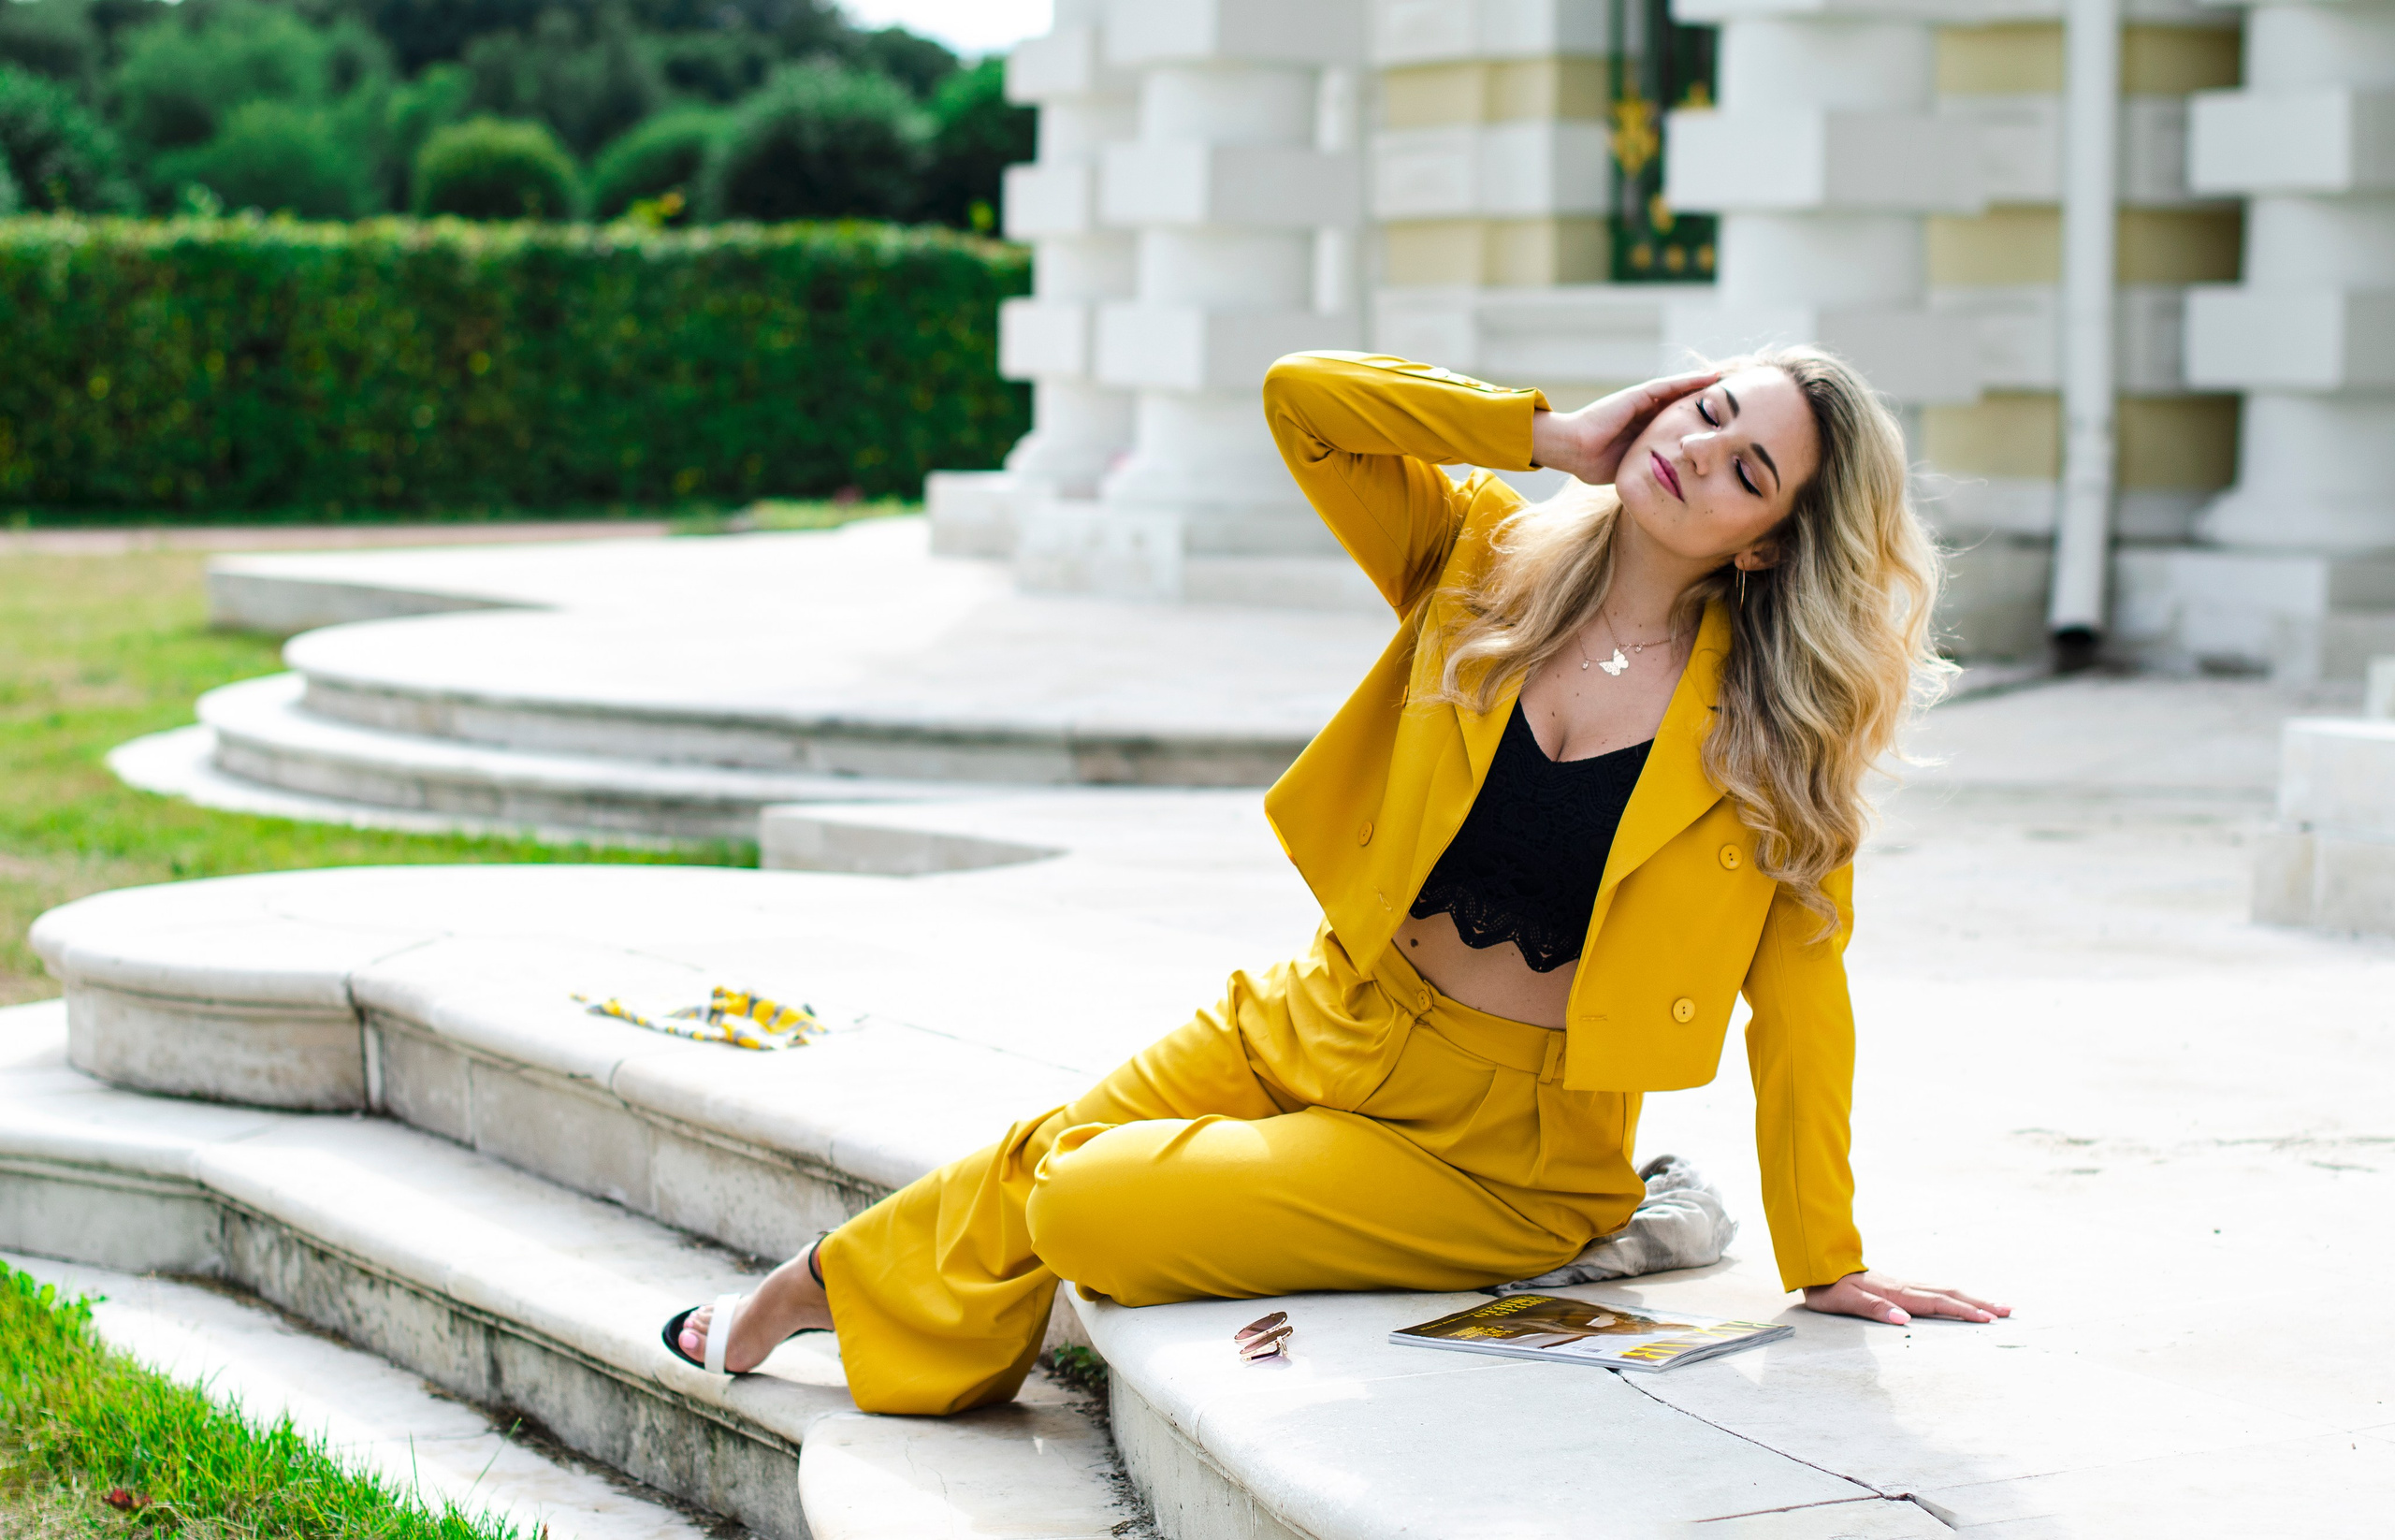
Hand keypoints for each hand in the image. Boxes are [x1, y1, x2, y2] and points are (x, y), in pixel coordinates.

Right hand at [1529, 369, 1719, 486]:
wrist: (1573, 451)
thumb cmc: (1593, 465)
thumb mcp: (1632, 469)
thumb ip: (1650, 470)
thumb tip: (1670, 488)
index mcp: (1646, 434)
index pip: (1680, 426)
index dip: (1701, 426)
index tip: (1724, 429)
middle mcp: (1646, 415)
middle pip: (1684, 407)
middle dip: (1709, 405)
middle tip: (1737, 404)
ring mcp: (1642, 403)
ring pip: (1680, 393)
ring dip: (1705, 388)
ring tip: (1731, 384)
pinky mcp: (1638, 395)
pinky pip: (1670, 386)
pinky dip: (1691, 381)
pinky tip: (1711, 378)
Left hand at [1802, 1270, 2009, 1325]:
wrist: (1817, 1267)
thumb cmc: (1829, 1289)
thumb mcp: (1845, 1302)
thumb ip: (1874, 1309)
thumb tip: (1904, 1319)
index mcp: (1895, 1293)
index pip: (1936, 1303)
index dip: (1962, 1312)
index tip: (1987, 1319)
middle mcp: (1904, 1286)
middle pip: (1948, 1294)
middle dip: (1979, 1303)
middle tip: (2008, 1312)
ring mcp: (1904, 1284)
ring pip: (1945, 1290)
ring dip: (1972, 1298)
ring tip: (1997, 1306)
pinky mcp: (1900, 1285)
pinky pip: (1935, 1290)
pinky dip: (1955, 1295)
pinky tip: (1962, 1299)